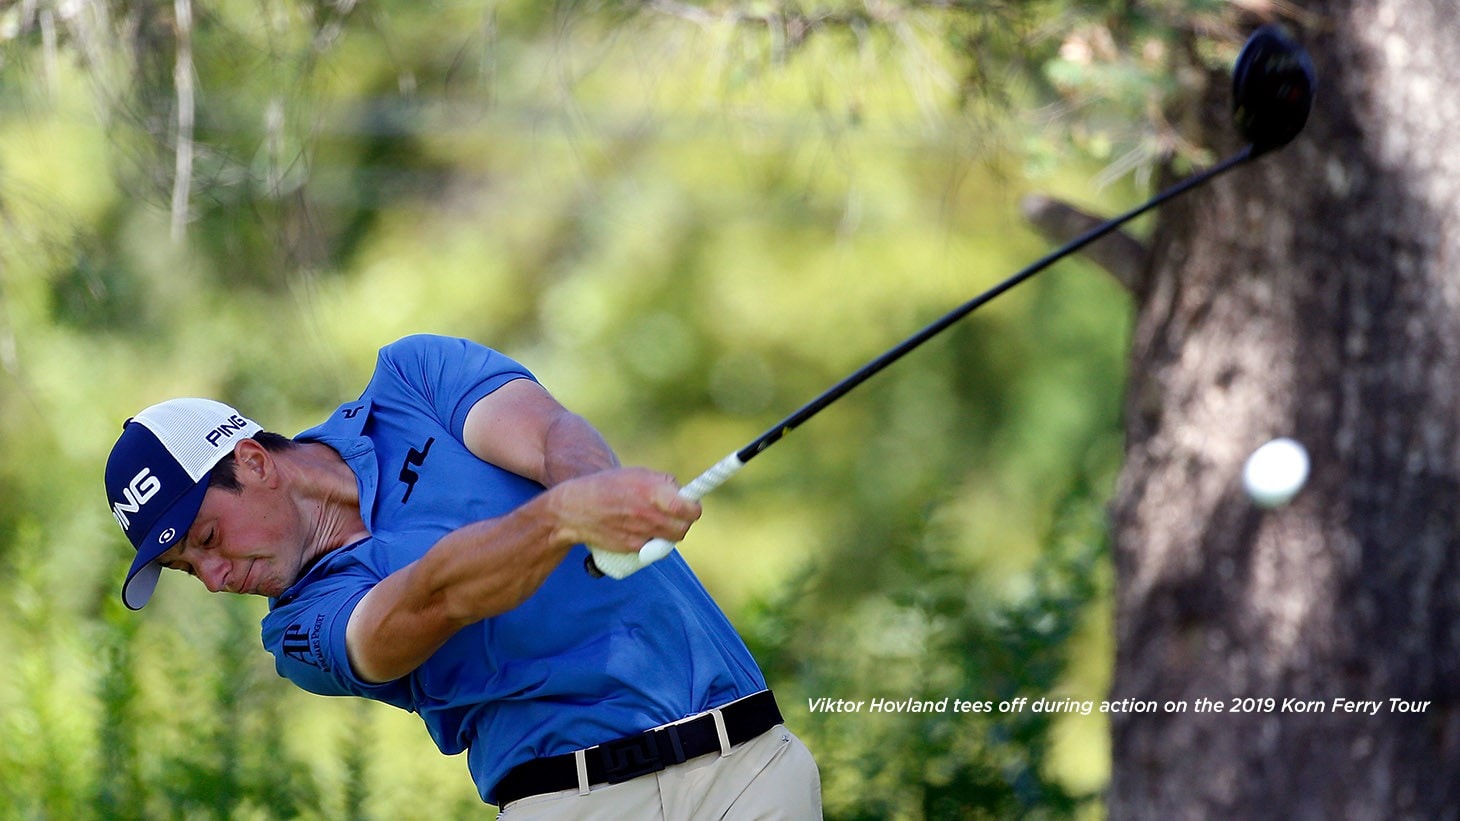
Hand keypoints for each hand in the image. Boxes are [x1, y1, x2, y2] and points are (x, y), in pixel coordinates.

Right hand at [545, 468, 700, 552]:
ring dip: (671, 532)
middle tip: (678, 514)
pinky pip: (655, 549)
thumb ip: (663, 484)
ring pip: (671, 540)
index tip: (691, 505)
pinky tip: (643, 531)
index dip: (693, 508)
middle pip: (683, 527)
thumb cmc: (609, 487)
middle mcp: (647, 514)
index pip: (687, 507)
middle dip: (684, 521)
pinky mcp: (632, 548)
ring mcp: (639, 533)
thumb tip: (684, 494)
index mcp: (651, 491)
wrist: (575, 509)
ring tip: (658, 521)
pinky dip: (654, 542)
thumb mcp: (637, 475)